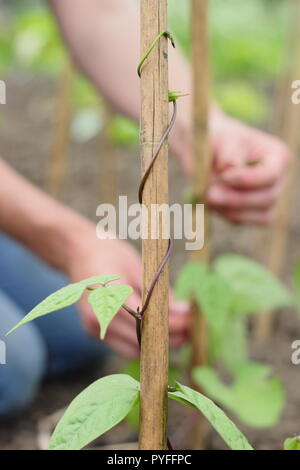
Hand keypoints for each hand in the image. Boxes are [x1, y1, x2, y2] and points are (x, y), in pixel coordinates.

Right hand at [67, 232, 189, 357]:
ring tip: (182, 334)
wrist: (77, 252)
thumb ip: (158, 291)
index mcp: (107, 292)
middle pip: (140, 337)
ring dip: (158, 345)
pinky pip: (124, 345)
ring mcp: (93, 326)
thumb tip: (184, 311)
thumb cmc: (110, 252)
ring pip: (133, 348)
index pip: (143, 318)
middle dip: (169, 336)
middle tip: (192, 330)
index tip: (191, 322)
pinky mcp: (94, 332)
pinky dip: (144, 344)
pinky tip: (161, 335)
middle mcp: (97, 315)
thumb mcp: (138, 265)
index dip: (170, 324)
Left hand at [207, 116, 290, 223]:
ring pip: (258, 215)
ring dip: (229, 209)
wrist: (204, 150)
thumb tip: (229, 168)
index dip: (248, 179)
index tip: (223, 176)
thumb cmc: (215, 139)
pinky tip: (209, 201)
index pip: (270, 175)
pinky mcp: (252, 214)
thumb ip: (227, 153)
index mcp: (277, 155)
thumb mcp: (220, 138)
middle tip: (208, 194)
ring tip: (205, 195)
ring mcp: (268, 199)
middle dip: (236, 199)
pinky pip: (241, 221)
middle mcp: (278, 180)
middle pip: (267, 198)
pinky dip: (224, 213)